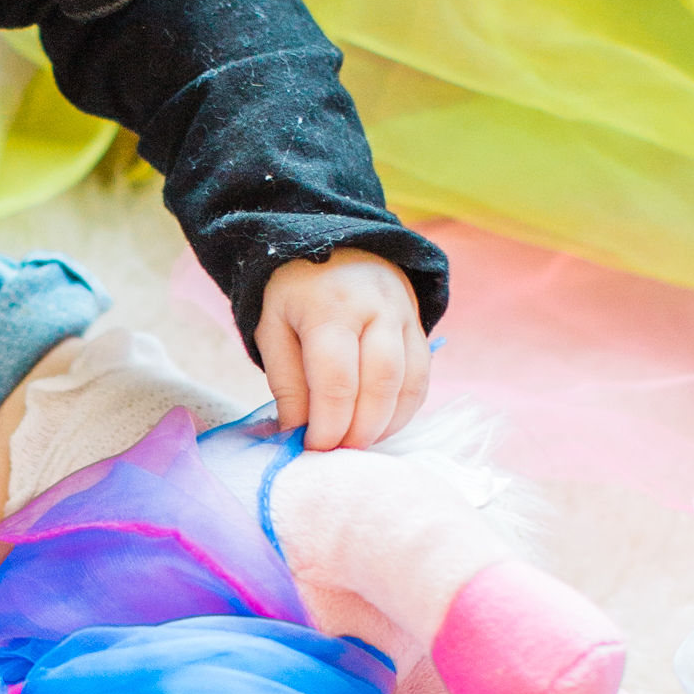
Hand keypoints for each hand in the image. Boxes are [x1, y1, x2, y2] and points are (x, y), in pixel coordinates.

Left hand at [254, 249, 428, 450]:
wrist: (335, 240)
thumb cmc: (294, 291)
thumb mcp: (272, 328)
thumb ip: (285, 382)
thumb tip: (297, 432)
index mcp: (330, 307)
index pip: (337, 380)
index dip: (328, 424)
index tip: (313, 448)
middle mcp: (375, 309)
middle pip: (380, 384)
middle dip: (360, 429)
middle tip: (338, 452)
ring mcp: (404, 316)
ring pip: (409, 384)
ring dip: (386, 424)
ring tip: (358, 442)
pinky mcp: (419, 327)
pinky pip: (422, 378)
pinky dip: (404, 410)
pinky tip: (380, 424)